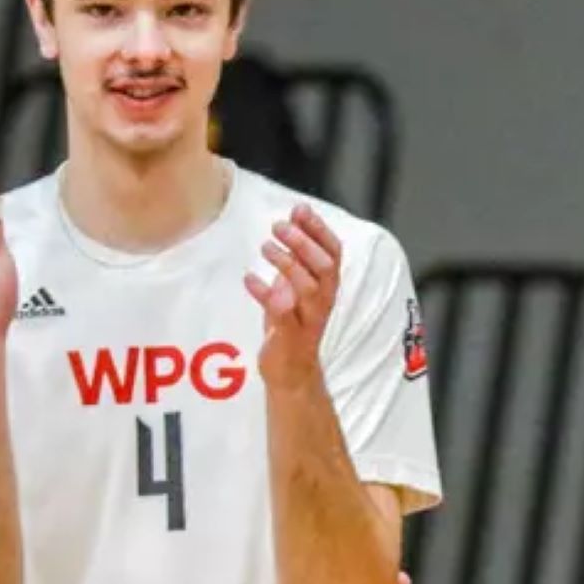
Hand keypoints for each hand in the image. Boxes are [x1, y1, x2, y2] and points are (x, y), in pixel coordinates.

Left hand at [247, 205, 341, 385]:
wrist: (293, 373)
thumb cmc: (293, 326)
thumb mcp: (297, 287)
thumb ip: (297, 258)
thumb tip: (292, 221)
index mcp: (327, 288)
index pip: (334, 253)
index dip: (320, 230)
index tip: (301, 209)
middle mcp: (323, 303)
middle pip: (325, 268)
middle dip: (303, 243)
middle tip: (278, 226)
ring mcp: (308, 321)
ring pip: (309, 289)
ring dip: (288, 264)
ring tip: (265, 247)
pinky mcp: (290, 338)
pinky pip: (282, 314)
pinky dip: (265, 294)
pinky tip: (249, 279)